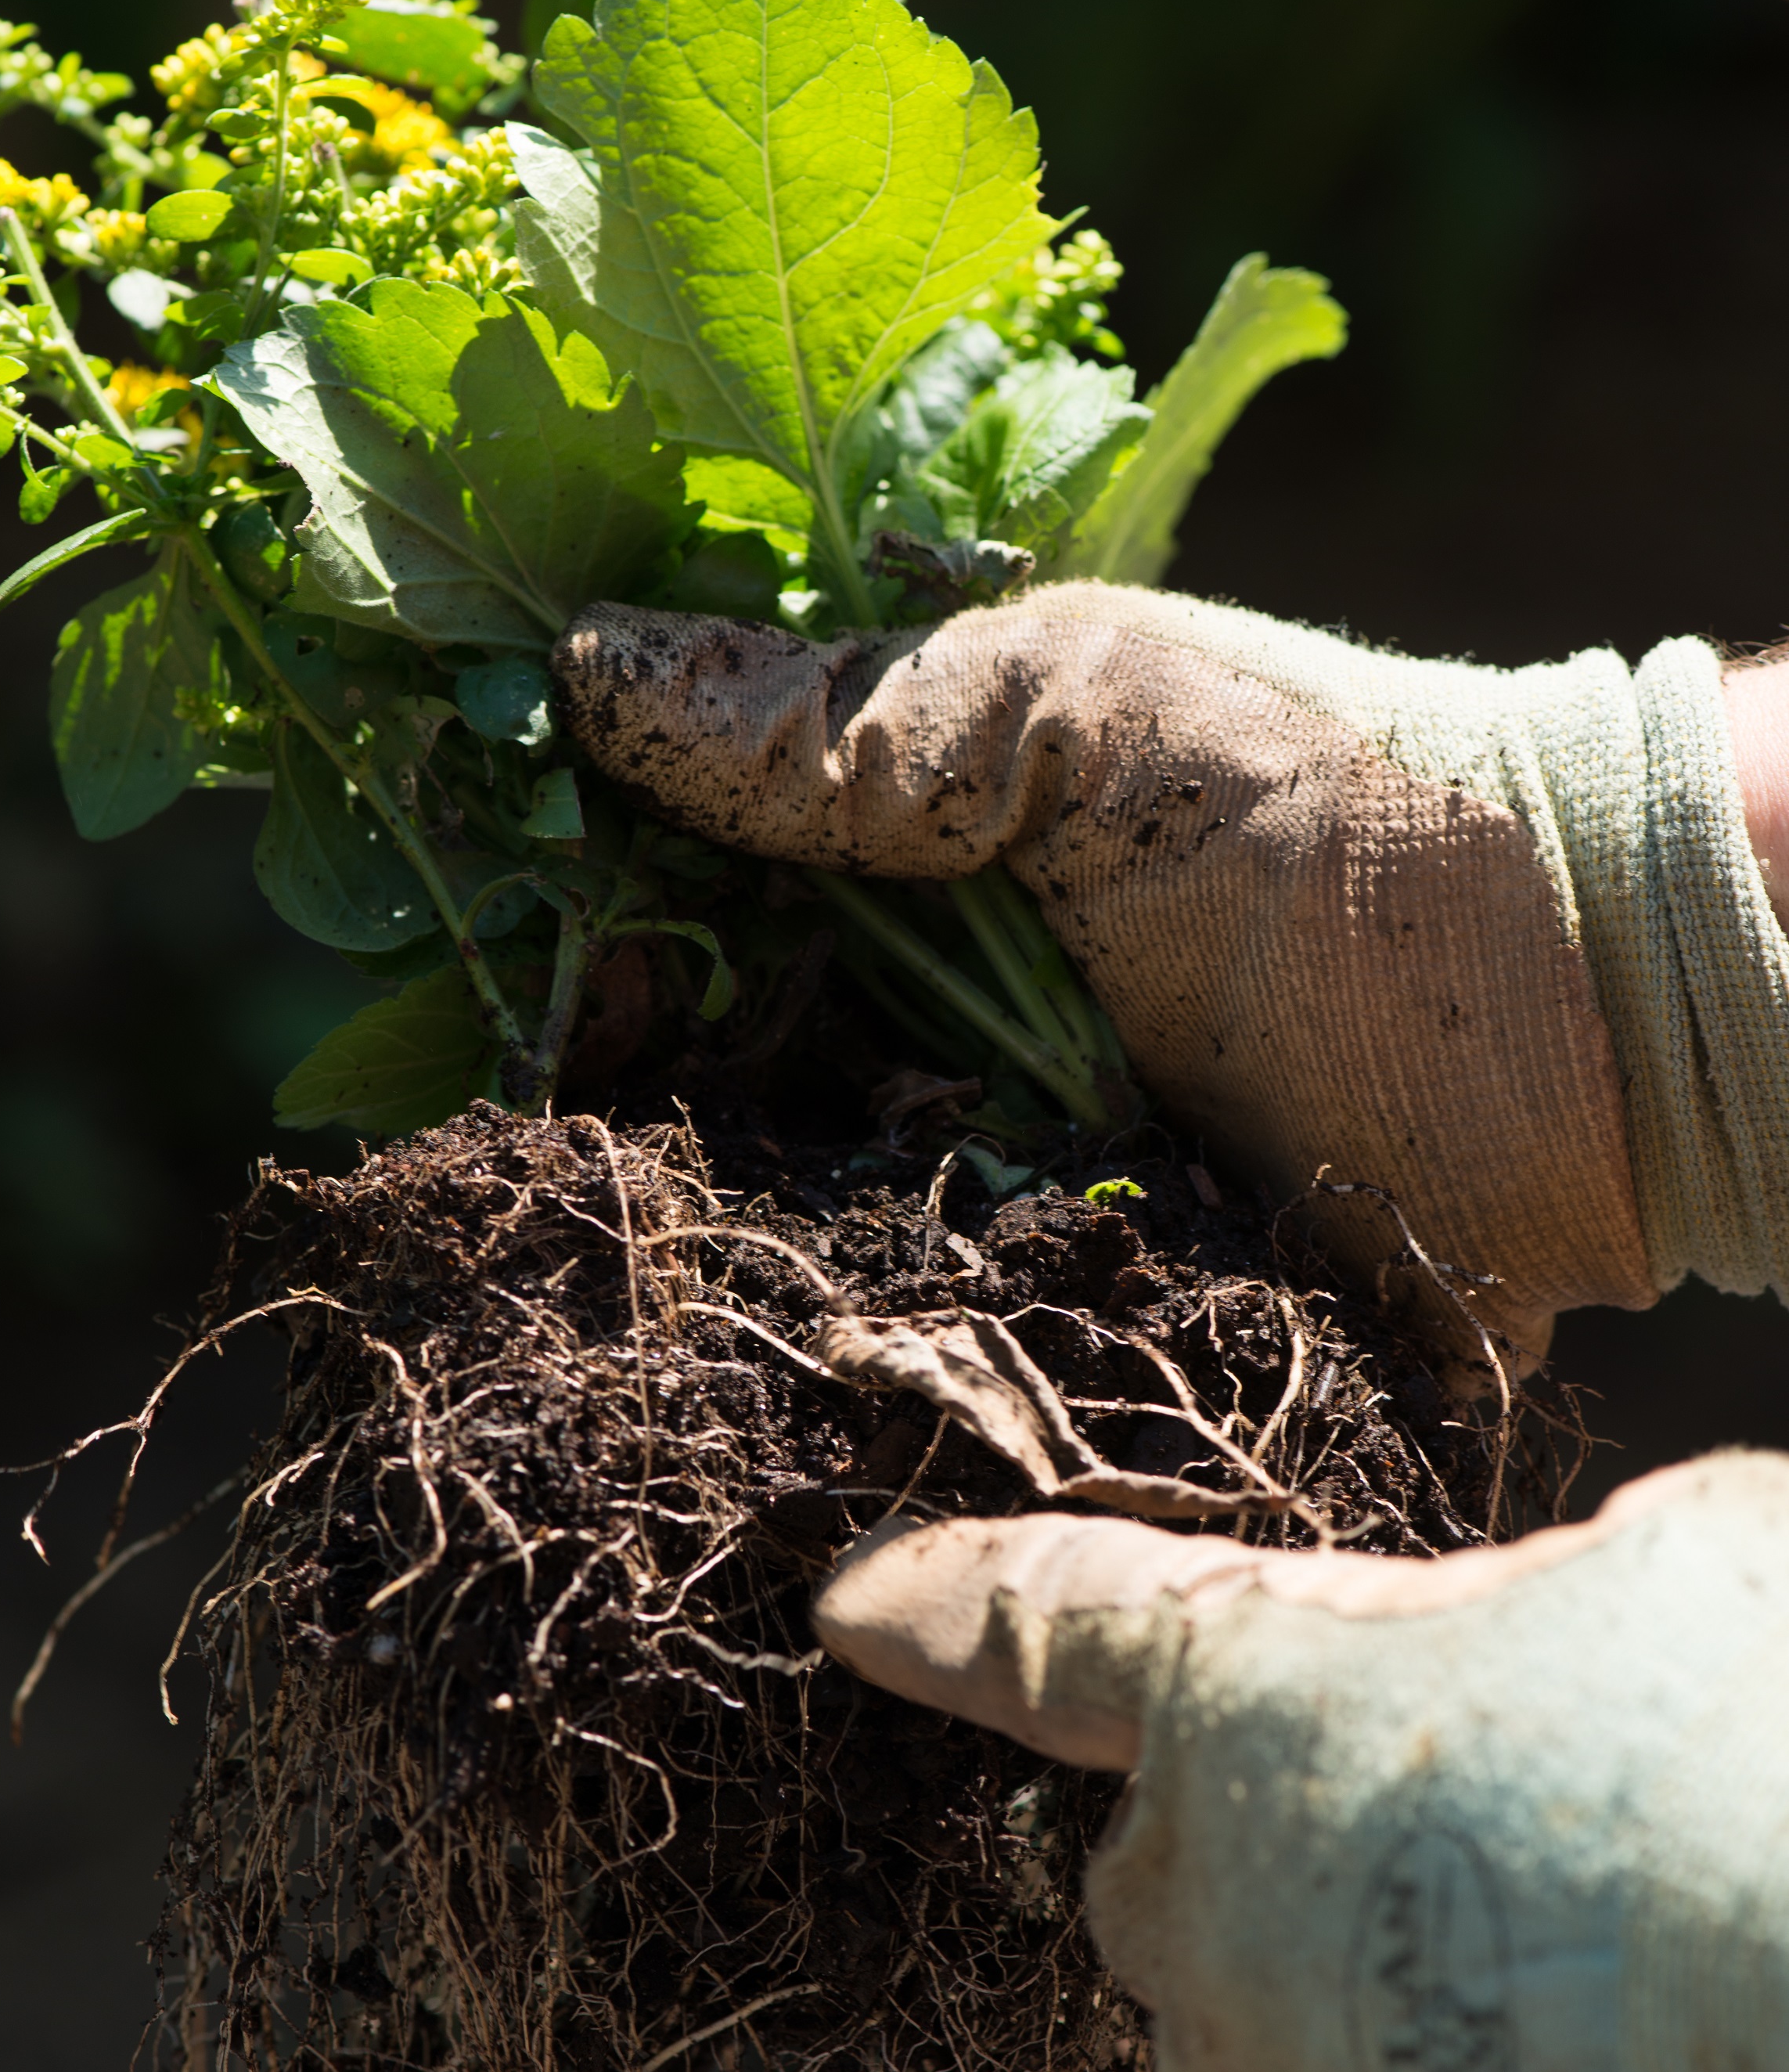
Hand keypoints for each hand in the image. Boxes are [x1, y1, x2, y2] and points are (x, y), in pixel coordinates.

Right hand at [558, 588, 1788, 1360]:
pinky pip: (915, 1372)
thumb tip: (583, 670)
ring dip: (684, 1280)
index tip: (457, 990)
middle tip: (479, 1184)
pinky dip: (825, 1383)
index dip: (563, 942)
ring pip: (778, 1250)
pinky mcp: (1072, 1335)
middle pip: (694, 1095)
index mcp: (913, 872)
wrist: (1615, 1025)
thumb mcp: (1091, 711)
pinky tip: (726, 1400)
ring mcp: (995, 1196)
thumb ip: (849, 711)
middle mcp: (933, 1036)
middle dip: (590, 1130)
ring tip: (563, 1316)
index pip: (674, 910)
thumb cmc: (1363, 823)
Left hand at [813, 1456, 1788, 2071]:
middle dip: (1312, 1911)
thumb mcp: (1670, 1577)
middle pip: (1196, 1910)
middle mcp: (1186, 1915)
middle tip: (1522, 1918)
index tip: (859, 1609)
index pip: (1049, 1631)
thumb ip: (1543, 1618)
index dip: (948, 1613)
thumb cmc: (1762, 1749)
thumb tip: (1573, 1666)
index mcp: (1242, 1695)